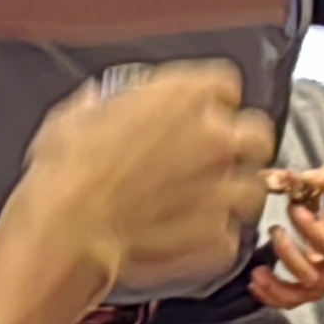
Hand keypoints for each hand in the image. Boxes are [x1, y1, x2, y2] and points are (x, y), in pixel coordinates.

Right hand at [19, 63, 276, 299]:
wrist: (69, 229)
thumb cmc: (67, 171)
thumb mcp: (74, 118)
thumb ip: (100, 107)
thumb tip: (96, 103)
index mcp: (184, 96)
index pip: (224, 84)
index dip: (211, 99)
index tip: (198, 110)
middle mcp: (214, 137)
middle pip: (256, 133)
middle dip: (240, 144)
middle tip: (218, 156)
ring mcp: (221, 189)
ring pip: (253, 187)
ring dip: (234, 193)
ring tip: (210, 202)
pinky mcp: (215, 236)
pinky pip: (230, 238)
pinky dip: (214, 240)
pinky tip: (192, 239)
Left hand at [252, 162, 323, 307]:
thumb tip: (295, 178)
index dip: (309, 229)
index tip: (293, 207)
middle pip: (315, 277)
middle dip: (289, 255)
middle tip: (274, 229)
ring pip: (304, 294)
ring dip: (277, 287)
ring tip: (255, 273)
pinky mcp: (320, 281)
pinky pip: (297, 296)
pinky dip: (275, 295)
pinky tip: (256, 285)